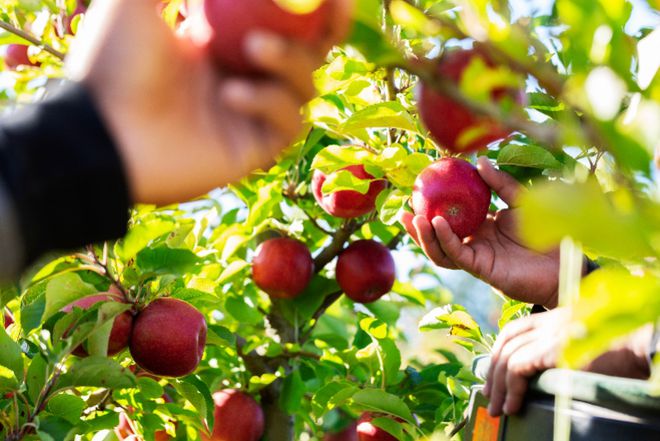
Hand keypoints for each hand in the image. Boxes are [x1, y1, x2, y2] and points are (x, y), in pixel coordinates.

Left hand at [67, 0, 351, 204]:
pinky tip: (232, 95)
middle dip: (328, 29)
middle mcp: (243, 76)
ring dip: (290, 61)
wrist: (101, 134)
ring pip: (306, 86)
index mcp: (223, 42)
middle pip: (310, 52)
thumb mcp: (138, 0)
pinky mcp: (253, 149)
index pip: (283, 20)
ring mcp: (251, 115)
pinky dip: (270, 102)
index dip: (314, 6)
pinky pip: (288, 124)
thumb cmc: (113, 63)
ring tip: (254, 48)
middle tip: (334, 10)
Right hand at [402, 156, 559, 307]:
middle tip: (403, 209)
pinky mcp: (481, 268)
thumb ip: (500, 183)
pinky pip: (457, 254)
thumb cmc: (547, 231)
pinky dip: (444, 239)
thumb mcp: (521, 200)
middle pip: (437, 237)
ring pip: (440, 250)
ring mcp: (476, 257)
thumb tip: (478, 161)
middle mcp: (474, 243)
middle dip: (417, 227)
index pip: (450, 218)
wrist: (564, 262)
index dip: (432, 208)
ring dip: (424, 236)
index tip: (418, 191)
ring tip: (412, 218)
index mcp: (481, 227)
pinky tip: (437, 223)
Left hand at [484, 308, 651, 415]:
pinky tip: (513, 406)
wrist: (642, 340)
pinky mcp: (553, 350)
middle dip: (493, 371)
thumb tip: (548, 375)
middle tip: (489, 396)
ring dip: (498, 386)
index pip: (514, 330)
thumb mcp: (587, 342)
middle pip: (506, 343)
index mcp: (555, 317)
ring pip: (507, 358)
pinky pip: (518, 369)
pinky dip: (511, 389)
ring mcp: (549, 334)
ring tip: (498, 409)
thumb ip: (564, 349)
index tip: (494, 373)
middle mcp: (548, 322)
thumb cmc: (624, 349)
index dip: (499, 351)